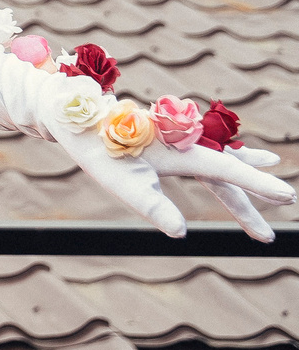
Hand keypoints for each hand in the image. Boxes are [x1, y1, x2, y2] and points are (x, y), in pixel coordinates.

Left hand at [50, 123, 293, 240]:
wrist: (74, 116)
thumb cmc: (98, 151)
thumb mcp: (123, 184)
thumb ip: (154, 208)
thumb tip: (180, 234)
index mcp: (183, 153)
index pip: (230, 172)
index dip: (259, 185)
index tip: (288, 195)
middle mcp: (186, 142)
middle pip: (229, 170)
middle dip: (252, 195)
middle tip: (268, 233)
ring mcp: (176, 139)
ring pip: (217, 155)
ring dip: (242, 164)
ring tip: (270, 159)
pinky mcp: (164, 138)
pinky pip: (201, 149)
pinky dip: (220, 154)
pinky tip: (228, 151)